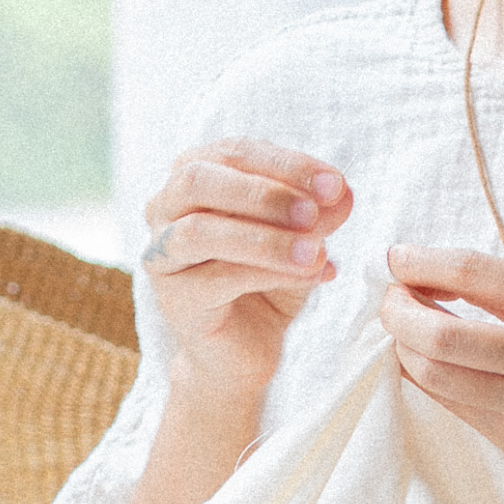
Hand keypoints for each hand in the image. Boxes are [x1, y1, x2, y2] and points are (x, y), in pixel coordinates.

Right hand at [140, 136, 353, 408]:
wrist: (246, 351)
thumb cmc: (268, 283)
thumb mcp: (301, 239)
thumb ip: (317, 214)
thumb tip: (341, 194)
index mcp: (195, 176)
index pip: (236, 152)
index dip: (287, 164)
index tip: (336, 184)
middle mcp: (164, 208)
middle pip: (198, 179)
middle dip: (264, 192)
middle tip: (316, 212)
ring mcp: (161, 255)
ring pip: (200, 231)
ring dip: (264, 238)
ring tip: (315, 251)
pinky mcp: (174, 299)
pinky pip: (216, 279)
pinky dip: (268, 274)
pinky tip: (309, 276)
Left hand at [380, 244, 503, 502]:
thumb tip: (437, 277)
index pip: (474, 273)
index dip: (421, 263)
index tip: (395, 258)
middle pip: (440, 333)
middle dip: (396, 312)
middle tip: (389, 300)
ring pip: (436, 376)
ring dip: (405, 349)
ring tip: (404, 332)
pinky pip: (454, 407)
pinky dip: (429, 380)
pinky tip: (426, 365)